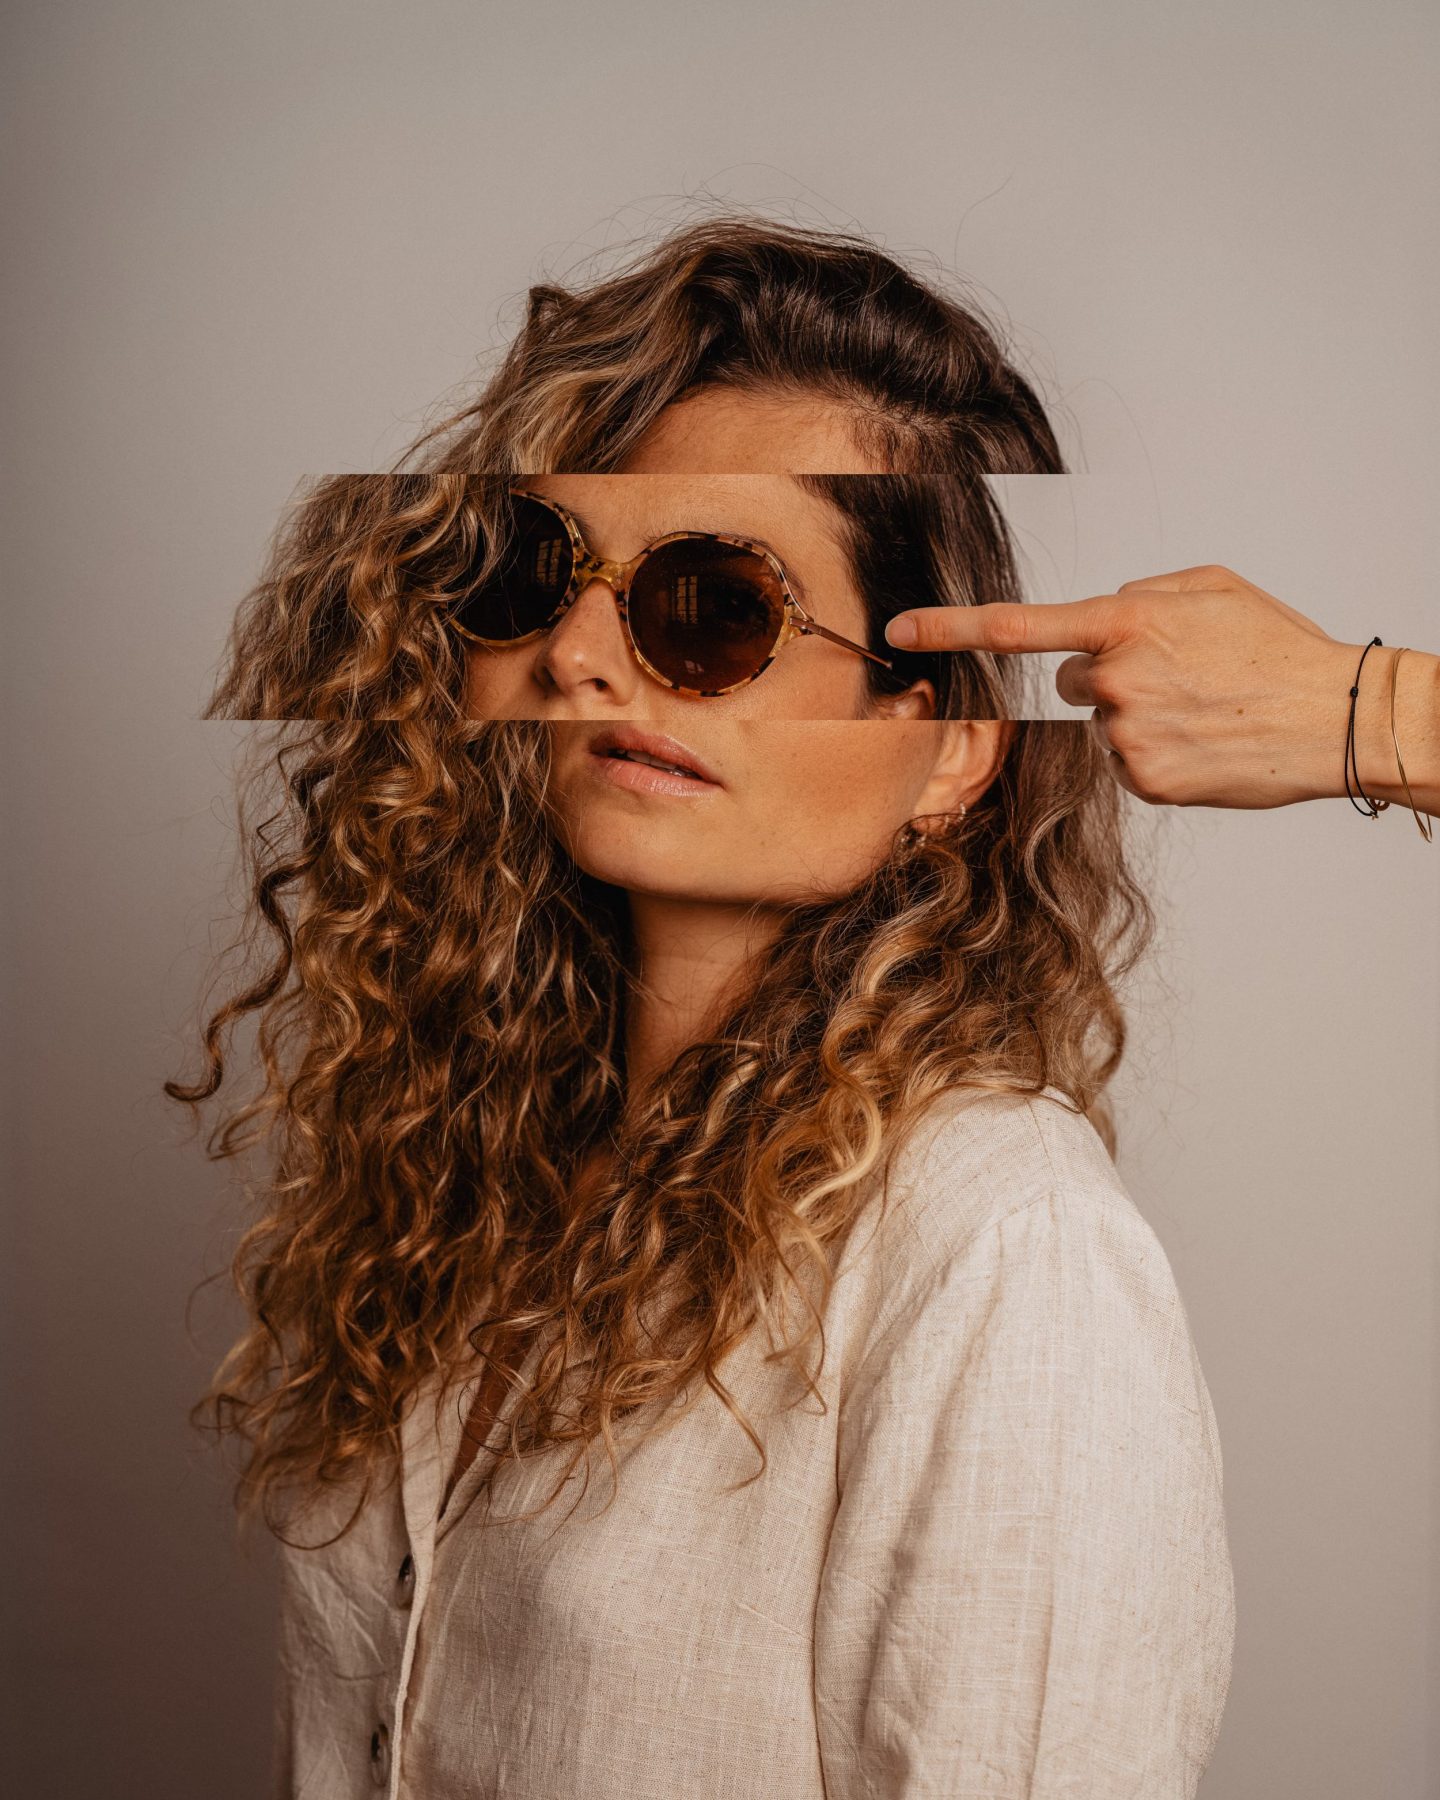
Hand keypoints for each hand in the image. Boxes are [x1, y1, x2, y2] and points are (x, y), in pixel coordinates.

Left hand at [886, 564, 1367, 808]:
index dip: (949, 627)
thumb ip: (1141, 593)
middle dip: (1108, 677)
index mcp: (1128, 623)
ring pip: (1100, 723)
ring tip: (1201, 710)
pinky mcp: (1144, 781)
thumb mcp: (1211, 589)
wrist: (1335, 718)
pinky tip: (1202, 742)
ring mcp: (1127, 737)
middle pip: (1071, 679)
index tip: (899, 629)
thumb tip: (1102, 614)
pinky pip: (1126, 762)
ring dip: (1137, 716)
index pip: (1016, 626)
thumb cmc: (1277, 649)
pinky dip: (1157, 754)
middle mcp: (1116, 680)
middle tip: (1176, 678)